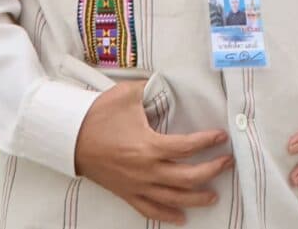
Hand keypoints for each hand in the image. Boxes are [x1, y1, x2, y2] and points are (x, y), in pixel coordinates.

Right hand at [72, 77, 230, 223]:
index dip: (208, 142)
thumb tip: (167, 82)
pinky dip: (167, 215)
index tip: (222, 135)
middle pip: (188, 178)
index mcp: (149, 146)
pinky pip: (149, 209)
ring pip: (173, 198)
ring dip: (196, 198)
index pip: (187, 147)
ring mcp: (137, 185)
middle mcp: (147, 170)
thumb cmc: (98, 115)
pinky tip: (181, 218)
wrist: (69, 138)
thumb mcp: (127, 94)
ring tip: (214, 196)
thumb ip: (151, 88)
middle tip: (227, 163)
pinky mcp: (127, 193)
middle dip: (212, 171)